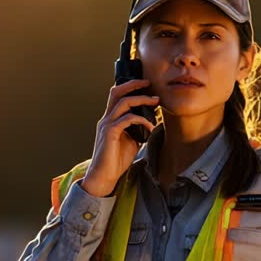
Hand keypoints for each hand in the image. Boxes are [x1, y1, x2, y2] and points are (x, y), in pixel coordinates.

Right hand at [81, 79, 157, 196]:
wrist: (104, 176)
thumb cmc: (116, 161)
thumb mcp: (131, 142)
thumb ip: (137, 130)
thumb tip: (150, 122)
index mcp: (110, 120)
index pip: (117, 96)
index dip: (129, 87)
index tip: (146, 85)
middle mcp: (106, 119)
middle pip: (116, 92)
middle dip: (133, 85)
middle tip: (149, 84)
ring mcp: (107, 125)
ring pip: (123, 102)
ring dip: (142, 99)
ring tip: (155, 101)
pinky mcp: (110, 133)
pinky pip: (127, 119)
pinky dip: (142, 120)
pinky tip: (151, 126)